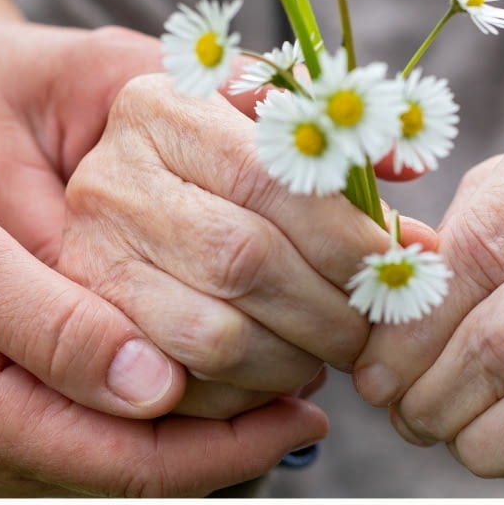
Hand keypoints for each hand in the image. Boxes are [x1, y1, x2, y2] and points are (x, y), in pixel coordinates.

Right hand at [0, 148, 326, 495]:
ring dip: (204, 432)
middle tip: (315, 393)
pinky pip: (97, 439)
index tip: (307, 413)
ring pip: (125, 463)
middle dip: (235, 447)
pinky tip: (197, 372)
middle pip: (142, 477)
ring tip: (279, 382)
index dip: (233, 447)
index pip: (137, 465)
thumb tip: (155, 386)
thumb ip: (56, 326)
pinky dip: (159, 416)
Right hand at [59, 75, 428, 417]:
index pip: (268, 178)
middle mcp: (112, 179)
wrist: (114, 182)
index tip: (394, 267)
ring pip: (212, 334)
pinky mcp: (91, 330)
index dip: (344, 235)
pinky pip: (181, 385)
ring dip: (292, 360)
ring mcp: (90, 257)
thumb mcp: (268, 124)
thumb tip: (414, 216)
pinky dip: (246, 396)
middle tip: (374, 328)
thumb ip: (338, 148)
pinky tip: (278, 376)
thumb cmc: (222, 154)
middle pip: (242, 260)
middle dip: (328, 308)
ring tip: (329, 352)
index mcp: (161, 109)